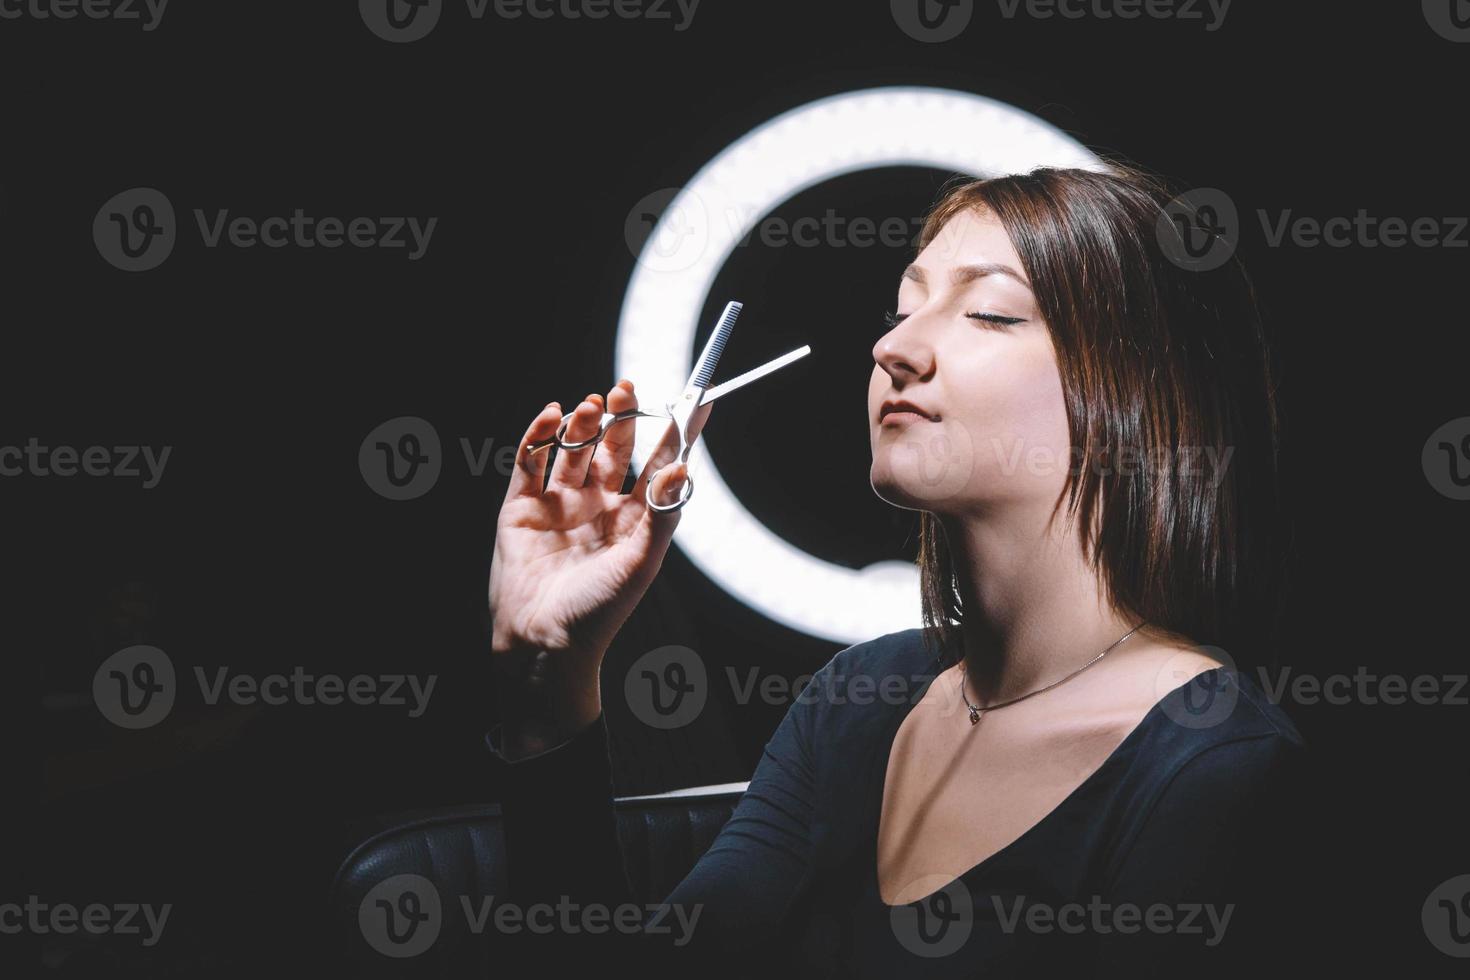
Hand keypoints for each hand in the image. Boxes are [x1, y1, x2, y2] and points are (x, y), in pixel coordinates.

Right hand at [487, 379, 713, 732]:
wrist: (543, 643)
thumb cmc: (599, 611)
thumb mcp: (641, 563)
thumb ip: (663, 513)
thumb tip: (685, 467)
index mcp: (633, 519)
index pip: (658, 464)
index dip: (676, 432)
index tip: (697, 399)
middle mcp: (598, 506)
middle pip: (613, 447)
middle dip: (622, 417)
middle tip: (627, 389)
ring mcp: (559, 504)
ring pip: (573, 449)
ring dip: (582, 422)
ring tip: (591, 405)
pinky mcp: (522, 507)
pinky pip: (531, 461)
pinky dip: (539, 435)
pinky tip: (552, 415)